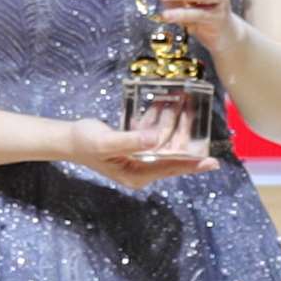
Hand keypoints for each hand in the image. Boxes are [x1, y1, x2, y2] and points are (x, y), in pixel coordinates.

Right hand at [57, 112, 212, 188]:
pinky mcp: (135, 149)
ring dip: (172, 126)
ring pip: (164, 144)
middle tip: (194, 115)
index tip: (213, 162)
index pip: (171, 169)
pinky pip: (153, 137)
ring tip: (183, 106)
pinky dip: (158, 123)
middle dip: (184, 136)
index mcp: (138, 175)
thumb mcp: (107, 142)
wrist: (68, 139)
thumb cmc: (85, 142)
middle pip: (172, 155)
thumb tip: (156, 139)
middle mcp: (142, 170)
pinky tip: (163, 107)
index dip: (192, 165)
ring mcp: (139, 160)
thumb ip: (132, 140)